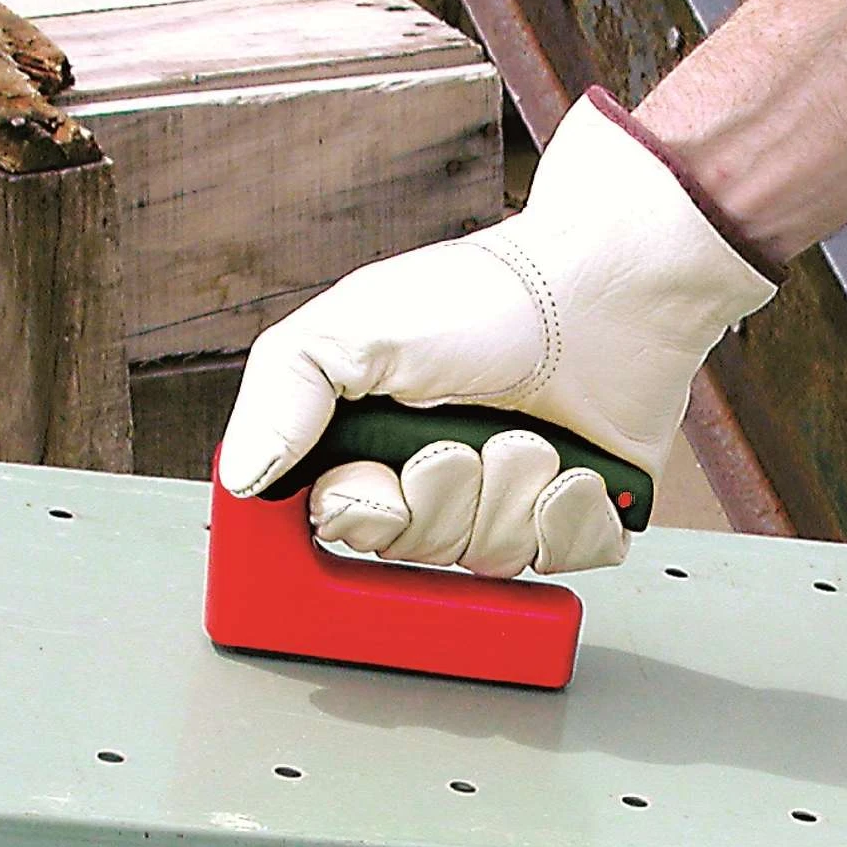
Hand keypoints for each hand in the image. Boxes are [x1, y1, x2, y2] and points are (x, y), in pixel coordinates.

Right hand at [219, 88, 777, 577]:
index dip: (365, 515)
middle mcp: (435, 480)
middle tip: (461, 437)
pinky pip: (562, 558)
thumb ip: (283, 397)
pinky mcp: (575, 516)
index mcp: (372, 444)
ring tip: (525, 430)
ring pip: (489, 557)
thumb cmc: (484, 296)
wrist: (604, 288)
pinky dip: (570, 510)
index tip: (382, 481)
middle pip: (416, 549)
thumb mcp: (352, 329)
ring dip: (510, 490)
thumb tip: (243, 478)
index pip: (343, 529)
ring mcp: (505, 501)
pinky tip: (574, 464)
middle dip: (445, 492)